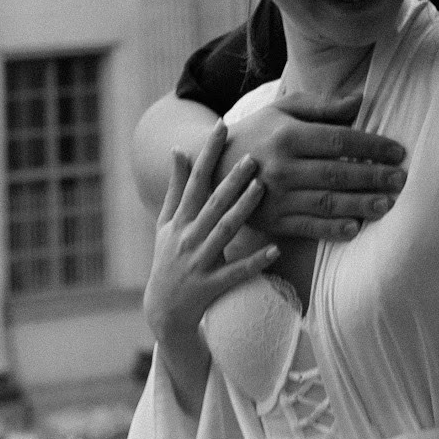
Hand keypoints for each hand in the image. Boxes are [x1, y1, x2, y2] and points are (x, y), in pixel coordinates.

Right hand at [143, 125, 277, 402]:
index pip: (194, 181)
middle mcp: (187, 238)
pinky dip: (255, 262)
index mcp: (178, 221)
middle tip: (253, 155)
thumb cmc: (167, 259)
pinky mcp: (211, 286)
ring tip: (262, 188)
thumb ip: (175, 188)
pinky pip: (236, 273)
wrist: (163, 311)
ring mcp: (198, 263)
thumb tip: (179, 150)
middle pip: (212, 204)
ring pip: (224, 233)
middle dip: (231, 179)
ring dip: (242, 210)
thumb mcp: (165, 224)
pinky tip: (275, 249)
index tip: (221, 127)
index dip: (207, 154)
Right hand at [222, 95, 406, 243]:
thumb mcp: (283, 110)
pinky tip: (355, 229)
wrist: (213, 167)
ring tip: (387, 205)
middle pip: (337, 173)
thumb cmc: (258, 132)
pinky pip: (307, 227)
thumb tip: (360, 101)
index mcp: (288, 136)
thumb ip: (322, 106)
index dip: (371, 145)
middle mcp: (284, 167)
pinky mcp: (273, 221)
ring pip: (326, 202)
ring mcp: (277, 197)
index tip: (398, 151)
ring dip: (359, 205)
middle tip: (402, 180)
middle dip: (373, 177)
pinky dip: (332, 230)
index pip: (339, 140)